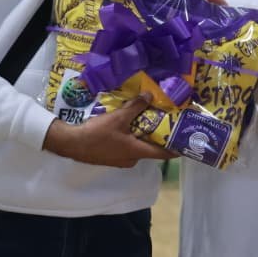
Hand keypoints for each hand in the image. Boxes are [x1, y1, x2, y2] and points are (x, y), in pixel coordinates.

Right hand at [43, 94, 176, 167]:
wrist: (72, 144)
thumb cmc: (98, 133)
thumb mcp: (119, 117)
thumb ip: (136, 106)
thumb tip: (150, 96)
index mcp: (137, 152)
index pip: (162, 154)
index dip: (175, 149)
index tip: (185, 144)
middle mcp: (131, 159)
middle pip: (150, 149)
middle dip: (158, 138)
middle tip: (166, 123)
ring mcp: (120, 160)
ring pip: (137, 148)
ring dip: (143, 137)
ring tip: (147, 121)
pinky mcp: (110, 157)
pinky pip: (126, 147)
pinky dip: (130, 138)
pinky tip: (127, 126)